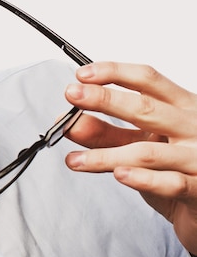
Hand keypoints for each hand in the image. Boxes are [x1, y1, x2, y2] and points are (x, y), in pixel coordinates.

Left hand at [64, 61, 196, 254]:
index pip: (148, 80)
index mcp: (180, 106)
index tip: (82, 75)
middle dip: (104, 99)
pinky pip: (171, 183)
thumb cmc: (177, 167)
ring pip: (148, 152)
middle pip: (146, 107)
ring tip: (75, 160)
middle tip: (73, 95)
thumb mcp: (141, 142)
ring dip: (104, 155)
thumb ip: (107, 133)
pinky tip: (119, 175)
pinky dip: (143, 179)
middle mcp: (192, 126)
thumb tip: (71, 122)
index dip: (114, 72)